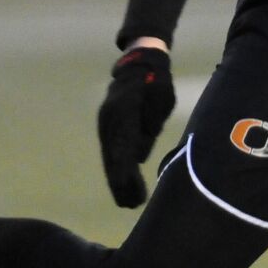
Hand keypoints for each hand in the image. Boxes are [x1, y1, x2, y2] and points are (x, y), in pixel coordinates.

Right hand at [96, 45, 175, 208]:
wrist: (140, 61)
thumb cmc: (157, 80)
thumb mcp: (161, 99)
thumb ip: (152, 123)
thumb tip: (140, 154)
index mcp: (123, 111)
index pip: (123, 148)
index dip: (126, 173)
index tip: (131, 192)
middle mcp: (109, 119)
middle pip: (113, 156)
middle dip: (120, 183)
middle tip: (130, 205)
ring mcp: (106, 122)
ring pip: (110, 156)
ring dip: (118, 179)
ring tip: (127, 202)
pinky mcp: (108, 126)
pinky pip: (112, 150)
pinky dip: (117, 168)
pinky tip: (123, 185)